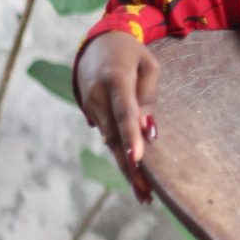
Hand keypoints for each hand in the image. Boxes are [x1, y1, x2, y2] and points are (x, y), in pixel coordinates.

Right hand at [75, 31, 158, 202]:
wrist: (95, 44)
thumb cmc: (130, 53)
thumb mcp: (148, 65)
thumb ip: (148, 95)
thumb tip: (148, 129)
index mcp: (114, 79)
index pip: (124, 111)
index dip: (130, 135)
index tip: (137, 158)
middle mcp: (98, 97)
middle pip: (115, 137)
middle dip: (130, 167)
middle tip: (146, 194)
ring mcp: (91, 107)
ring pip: (110, 143)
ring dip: (126, 169)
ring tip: (145, 195)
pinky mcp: (91, 115)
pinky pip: (108, 138)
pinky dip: (120, 157)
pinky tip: (134, 177)